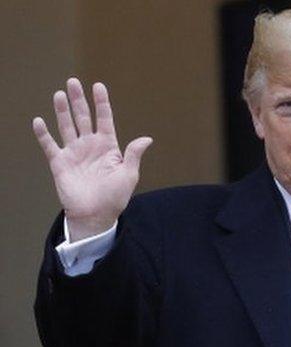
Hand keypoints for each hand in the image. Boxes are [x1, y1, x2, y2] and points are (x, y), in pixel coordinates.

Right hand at [32, 77, 152, 239]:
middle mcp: (90, 146)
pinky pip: (49, 145)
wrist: (95, 215)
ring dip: (62, 111)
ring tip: (59, 94)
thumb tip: (147, 138)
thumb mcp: (129, 175)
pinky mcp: (59, 163)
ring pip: (66, 126)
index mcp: (108, 147)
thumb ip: (134, 154)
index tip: (98, 85)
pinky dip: (43, 133)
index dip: (101, 102)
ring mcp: (74, 153)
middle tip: (73, 82)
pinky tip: (39, 121)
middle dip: (78, 100)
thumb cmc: (115, 197)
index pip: (104, 119)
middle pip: (83, 117)